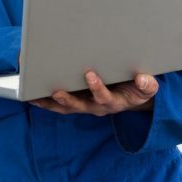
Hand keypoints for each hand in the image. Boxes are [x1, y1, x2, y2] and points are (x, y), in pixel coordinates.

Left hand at [30, 71, 157, 115]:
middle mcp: (97, 106)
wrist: (134, 98)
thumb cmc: (138, 90)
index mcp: (114, 101)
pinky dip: (46, 102)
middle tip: (57, 91)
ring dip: (51, 103)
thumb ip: (148, 85)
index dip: (97, 88)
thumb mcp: (148, 88)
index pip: (104, 97)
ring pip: (66, 107)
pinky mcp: (78, 101)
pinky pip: (60, 105)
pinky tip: (33, 96)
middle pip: (80, 106)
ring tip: (37, 97)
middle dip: (68, 99)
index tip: (90, 74)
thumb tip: (143, 79)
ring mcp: (86, 105)